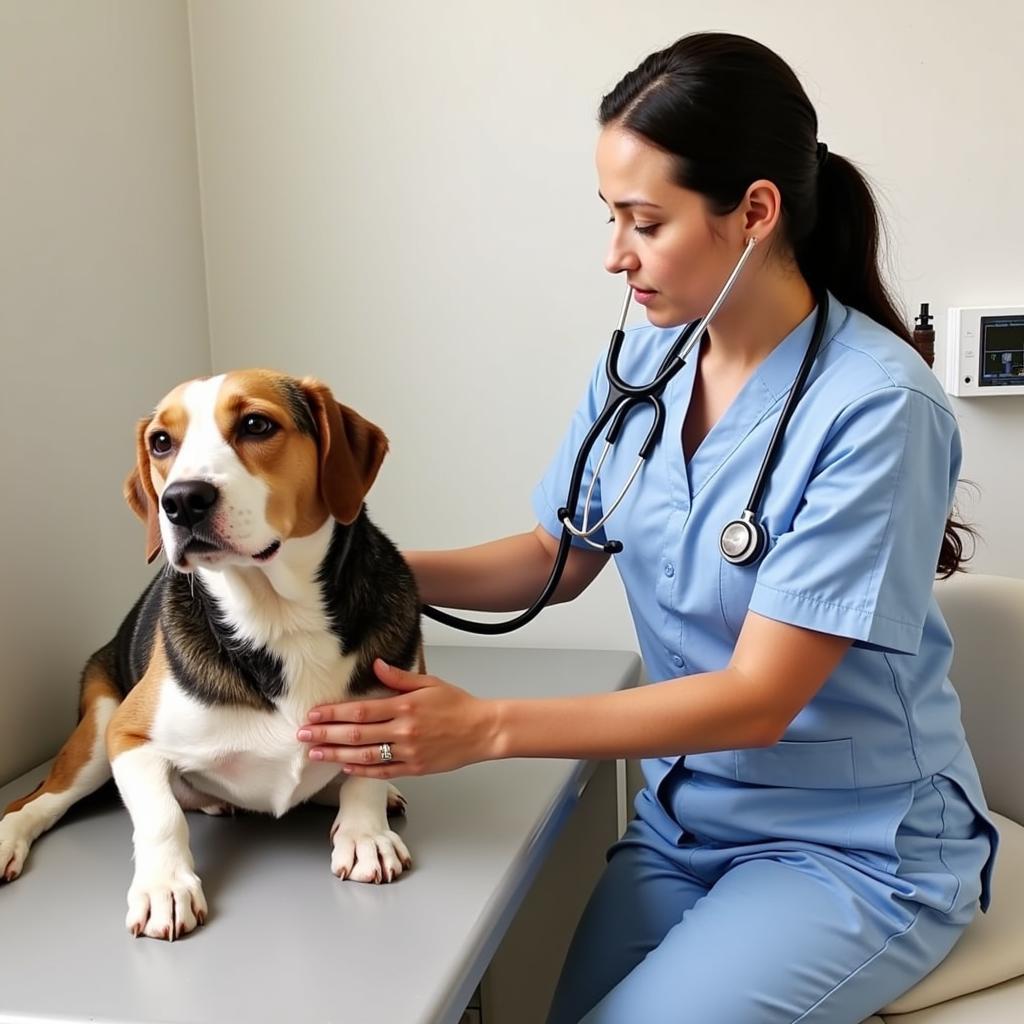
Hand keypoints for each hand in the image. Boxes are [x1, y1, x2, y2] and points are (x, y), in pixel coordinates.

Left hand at [297, 660, 497, 777]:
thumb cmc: (457, 704)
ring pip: (364, 755)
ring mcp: (408, 751)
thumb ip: (400, 678)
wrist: (483, 730)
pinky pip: (383, 771)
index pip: (360, 710)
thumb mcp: (430, 683)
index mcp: (404, 706)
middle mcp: (403, 730)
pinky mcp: (415, 768)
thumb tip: (377, 666)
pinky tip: (344, 767)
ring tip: (315, 754)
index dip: (333, 713)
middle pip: (356, 734)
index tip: (313, 714)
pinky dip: (361, 770)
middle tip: (302, 736)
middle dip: (325, 734)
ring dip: (336, 754)